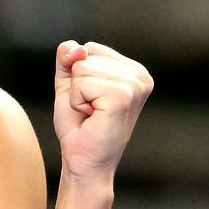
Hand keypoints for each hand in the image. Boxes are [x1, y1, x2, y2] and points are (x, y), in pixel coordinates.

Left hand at [53, 41, 152, 181]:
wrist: (83, 160)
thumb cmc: (79, 126)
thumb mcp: (69, 83)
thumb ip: (68, 58)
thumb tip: (77, 48)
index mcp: (134, 71)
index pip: (90, 48)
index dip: (79, 74)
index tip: (91, 99)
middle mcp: (140, 76)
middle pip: (86, 55)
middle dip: (77, 84)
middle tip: (90, 110)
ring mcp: (134, 86)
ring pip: (81, 68)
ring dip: (77, 94)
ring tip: (92, 114)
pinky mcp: (122, 97)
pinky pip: (81, 83)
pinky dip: (77, 101)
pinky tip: (91, 117)